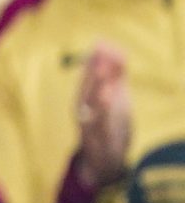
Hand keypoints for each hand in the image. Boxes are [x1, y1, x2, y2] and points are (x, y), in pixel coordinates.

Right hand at [76, 43, 132, 188]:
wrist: (104, 160)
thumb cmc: (110, 126)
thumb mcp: (116, 99)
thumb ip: (116, 77)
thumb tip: (119, 51)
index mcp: (86, 99)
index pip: (88, 76)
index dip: (94, 59)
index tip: (101, 42)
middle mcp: (83, 110)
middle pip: (87, 85)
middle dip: (93, 67)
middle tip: (99, 49)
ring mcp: (89, 123)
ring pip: (90, 102)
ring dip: (95, 85)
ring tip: (102, 69)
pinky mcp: (99, 137)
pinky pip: (100, 120)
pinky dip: (102, 107)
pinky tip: (108, 95)